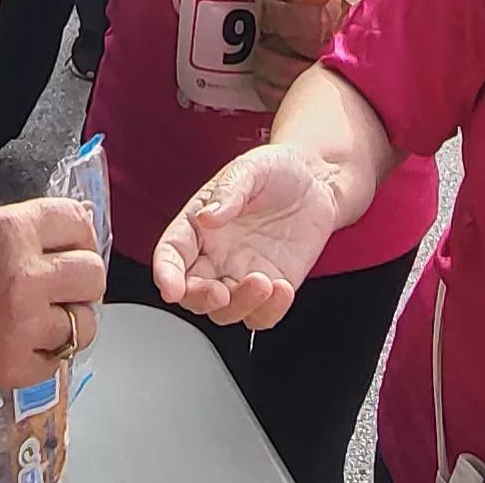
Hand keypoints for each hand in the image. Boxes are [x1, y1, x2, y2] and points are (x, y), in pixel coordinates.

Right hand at [0, 198, 106, 391]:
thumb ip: (24, 227)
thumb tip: (72, 227)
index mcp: (11, 231)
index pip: (79, 224)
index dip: (79, 234)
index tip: (75, 244)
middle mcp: (25, 276)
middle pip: (93, 274)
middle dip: (80, 278)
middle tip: (63, 283)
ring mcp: (23, 325)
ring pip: (84, 323)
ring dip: (69, 319)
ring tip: (44, 316)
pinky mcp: (15, 365)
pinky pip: (59, 360)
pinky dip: (46, 352)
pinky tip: (23, 340)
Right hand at [153, 145, 348, 330]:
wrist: (317, 182)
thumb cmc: (277, 170)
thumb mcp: (250, 168)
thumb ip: (228, 191)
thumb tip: (208, 216)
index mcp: (198, 226)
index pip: (171, 253)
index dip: (166, 273)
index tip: (171, 287)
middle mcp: (214, 256)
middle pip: (192, 292)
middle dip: (200, 299)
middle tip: (219, 293)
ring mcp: (241, 275)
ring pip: (226, 311)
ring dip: (239, 306)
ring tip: (262, 282)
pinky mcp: (271, 288)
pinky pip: (261, 315)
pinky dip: (268, 312)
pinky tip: (281, 289)